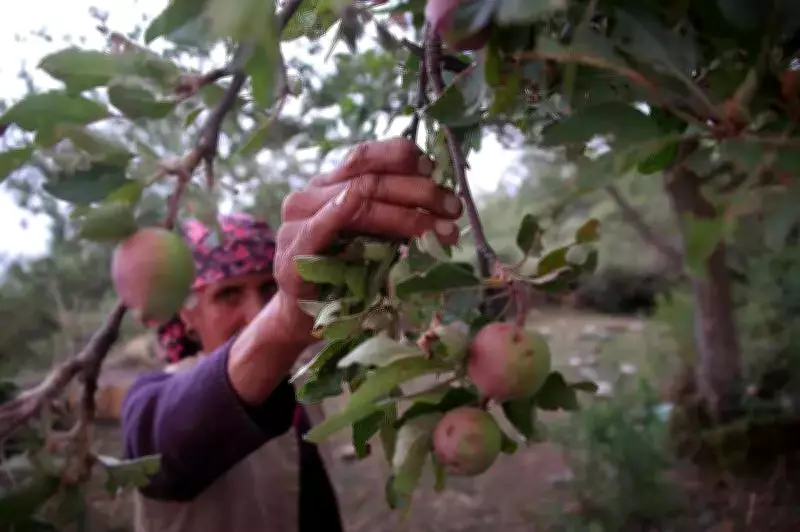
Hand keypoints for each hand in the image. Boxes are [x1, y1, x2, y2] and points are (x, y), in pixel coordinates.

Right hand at [273, 137, 462, 301]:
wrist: (305, 318)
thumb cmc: (342, 276)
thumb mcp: (372, 239)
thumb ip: (392, 214)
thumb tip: (442, 200)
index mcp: (331, 185)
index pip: (366, 156)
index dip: (402, 157)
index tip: (436, 170)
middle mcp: (311, 196)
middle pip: (370, 179)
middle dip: (419, 192)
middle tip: (454, 208)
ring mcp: (297, 223)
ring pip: (356, 200)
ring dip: (405, 214)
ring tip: (443, 230)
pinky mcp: (292, 255)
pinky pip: (317, 228)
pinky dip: (338, 212)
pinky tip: (357, 204)